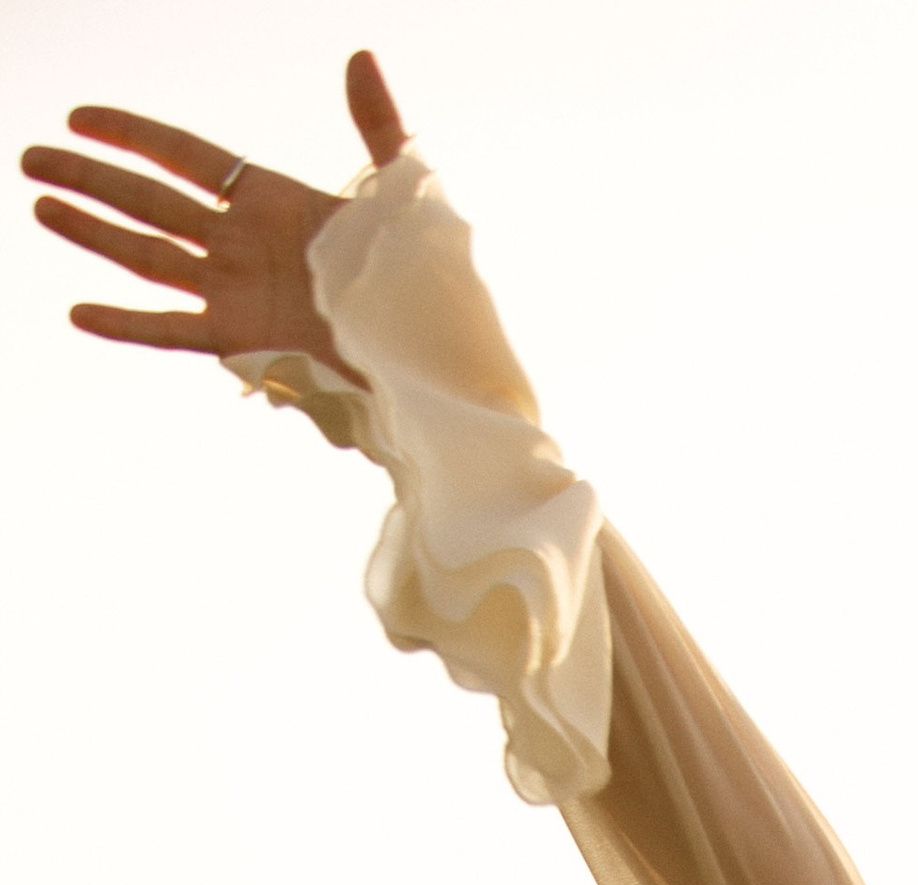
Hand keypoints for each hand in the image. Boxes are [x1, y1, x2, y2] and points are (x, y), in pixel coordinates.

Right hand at [21, 50, 407, 380]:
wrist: (430, 349)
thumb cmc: (417, 274)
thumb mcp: (399, 189)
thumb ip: (377, 124)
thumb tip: (360, 56)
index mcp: (269, 201)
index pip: (183, 156)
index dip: (131, 133)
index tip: (80, 116)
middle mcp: (240, 243)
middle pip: (148, 201)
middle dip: (90, 178)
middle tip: (31, 158)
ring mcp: (234, 290)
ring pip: (146, 256)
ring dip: (91, 232)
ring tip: (39, 208)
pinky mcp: (240, 339)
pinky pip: (171, 329)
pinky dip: (126, 324)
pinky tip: (79, 313)